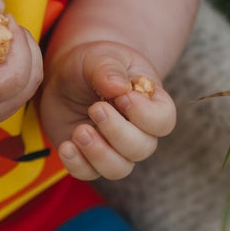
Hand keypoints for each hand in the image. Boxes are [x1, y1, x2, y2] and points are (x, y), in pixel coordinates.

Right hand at [0, 0, 42, 130]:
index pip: (15, 75)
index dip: (17, 42)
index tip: (0, 22)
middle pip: (30, 78)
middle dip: (24, 44)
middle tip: (1, 25)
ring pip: (33, 80)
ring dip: (25, 51)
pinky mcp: (2, 108)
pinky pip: (26, 83)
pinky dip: (21, 60)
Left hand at [38, 40, 174, 180]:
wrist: (68, 75)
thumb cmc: (94, 63)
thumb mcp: (100, 57)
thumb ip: (109, 69)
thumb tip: (118, 88)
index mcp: (150, 104)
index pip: (163, 121)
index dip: (146, 115)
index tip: (123, 97)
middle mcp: (138, 131)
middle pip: (142, 148)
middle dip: (118, 132)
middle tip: (95, 108)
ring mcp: (113, 148)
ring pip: (119, 168)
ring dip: (99, 154)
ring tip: (79, 131)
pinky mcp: (88, 157)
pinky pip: (89, 173)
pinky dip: (77, 164)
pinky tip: (66, 146)